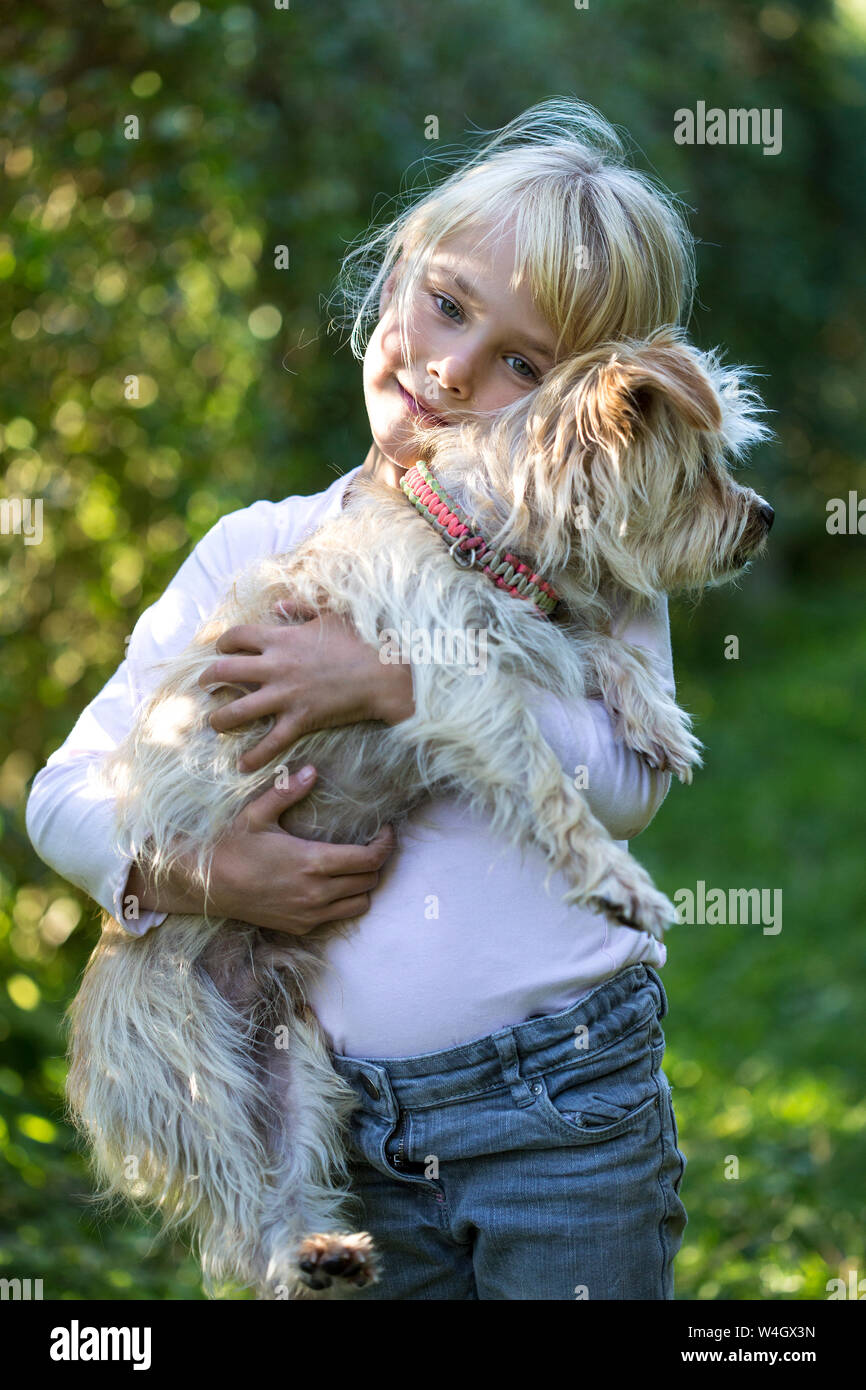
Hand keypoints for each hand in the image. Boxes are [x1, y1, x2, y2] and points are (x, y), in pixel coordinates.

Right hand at [125, 766, 396, 934]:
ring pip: (360, 904)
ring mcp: (309, 914)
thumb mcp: (257, 814)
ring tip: (354, 866)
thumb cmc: (231, 846)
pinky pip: (338, 917)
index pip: (369, 860)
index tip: (385, 831)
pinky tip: (331, 884)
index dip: (385, 845)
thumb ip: (288, 791)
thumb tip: (312, 770)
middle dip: (376, 862)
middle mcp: (316, 893)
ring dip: (363, 885)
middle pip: (370, 881)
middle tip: (370, 844)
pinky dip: (344, 902)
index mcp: (312, 862)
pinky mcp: (300, 927)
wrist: (206, 887)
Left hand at [198, 603, 414, 771]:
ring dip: (219, 719)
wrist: (383, 675)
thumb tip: (277, 605)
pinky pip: (270, 743)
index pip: (235, 637)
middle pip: (224, 672)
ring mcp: (286, 695)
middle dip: (208, 680)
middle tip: (204, 686)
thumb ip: (301, 608)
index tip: (220, 650)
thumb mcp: (330, 614)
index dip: (222, 643)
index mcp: (281, 638)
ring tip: (214, 723)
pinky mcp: (300, 719)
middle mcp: (276, 667)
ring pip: (237, 711)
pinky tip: (242, 764)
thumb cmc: (361, 640)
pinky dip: (254, 756)